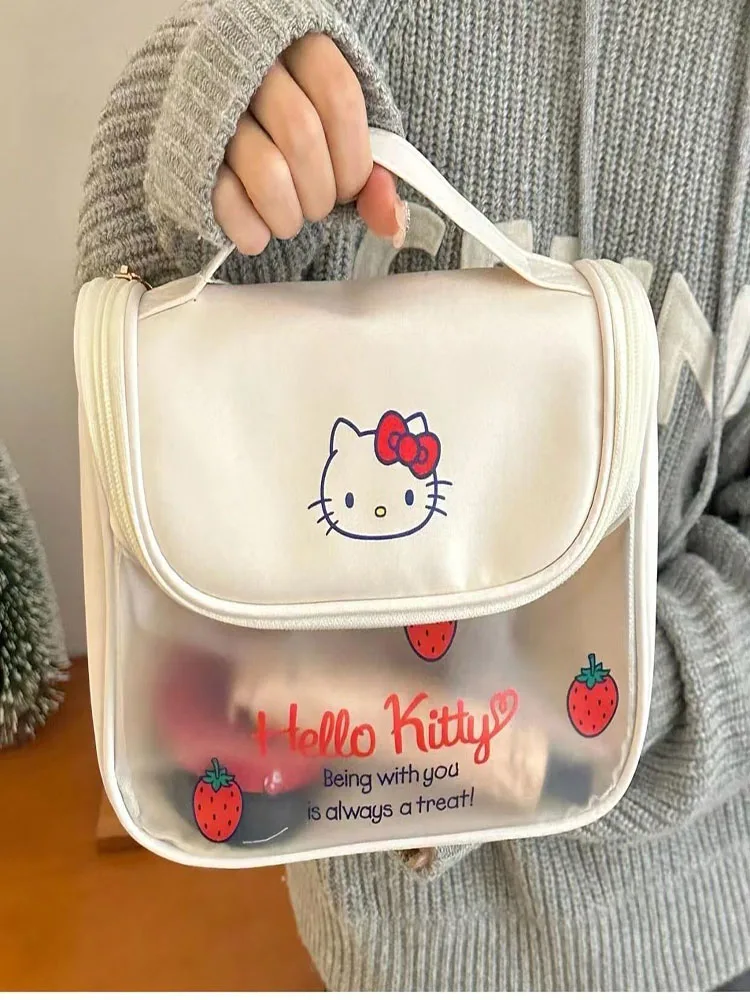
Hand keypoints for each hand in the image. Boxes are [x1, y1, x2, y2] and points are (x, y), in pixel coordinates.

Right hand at [212, 34, 405, 255]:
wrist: (205, 106)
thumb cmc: (283, 120)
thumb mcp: (333, 130)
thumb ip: (368, 171)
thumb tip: (392, 221)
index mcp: (298, 46)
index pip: (338, 98)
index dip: (354, 159)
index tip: (350, 186)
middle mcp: (251, 69)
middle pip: (302, 137)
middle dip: (321, 193)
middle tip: (317, 205)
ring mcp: (214, 111)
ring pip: (267, 173)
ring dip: (288, 216)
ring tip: (288, 219)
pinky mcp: (187, 154)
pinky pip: (224, 200)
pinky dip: (250, 230)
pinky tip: (257, 231)